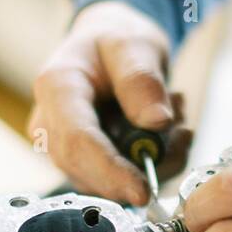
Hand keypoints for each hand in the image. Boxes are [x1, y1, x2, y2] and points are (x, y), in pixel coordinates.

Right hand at [28, 0, 192, 204]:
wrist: (108, 45)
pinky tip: (164, 130)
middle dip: (139, 167)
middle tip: (182, 133)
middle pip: (85, 170)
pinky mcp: (82, 161)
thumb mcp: (135, 44)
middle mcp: (49, 122)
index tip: (142, 191)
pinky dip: (149, 162)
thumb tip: (157, 122)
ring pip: (104, 181)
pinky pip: (116, 179)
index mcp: (56, 86)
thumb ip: (143, 79)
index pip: (76, 141)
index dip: (109, 172)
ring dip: (151, 161)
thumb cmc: (116, 40)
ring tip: (174, 115)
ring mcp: (63, 145)